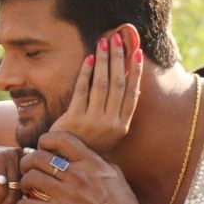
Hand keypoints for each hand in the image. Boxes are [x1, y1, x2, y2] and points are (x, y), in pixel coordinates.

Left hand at [17, 131, 146, 203]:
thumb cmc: (123, 202)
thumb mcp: (114, 173)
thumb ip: (96, 160)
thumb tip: (84, 152)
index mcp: (90, 162)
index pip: (61, 138)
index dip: (46, 139)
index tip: (41, 146)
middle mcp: (77, 175)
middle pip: (39, 157)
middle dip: (28, 160)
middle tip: (26, 167)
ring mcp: (67, 194)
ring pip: (31, 178)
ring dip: (24, 181)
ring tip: (25, 185)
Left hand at [50, 32, 141, 152]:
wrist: (65, 164)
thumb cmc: (88, 145)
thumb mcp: (108, 134)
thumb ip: (118, 113)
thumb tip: (131, 86)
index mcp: (121, 126)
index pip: (133, 94)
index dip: (136, 72)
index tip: (137, 52)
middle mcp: (110, 124)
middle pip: (118, 84)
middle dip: (118, 58)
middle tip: (117, 39)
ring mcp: (93, 122)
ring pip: (102, 84)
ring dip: (104, 61)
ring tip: (104, 43)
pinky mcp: (74, 119)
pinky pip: (82, 90)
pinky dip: (86, 72)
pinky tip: (88, 59)